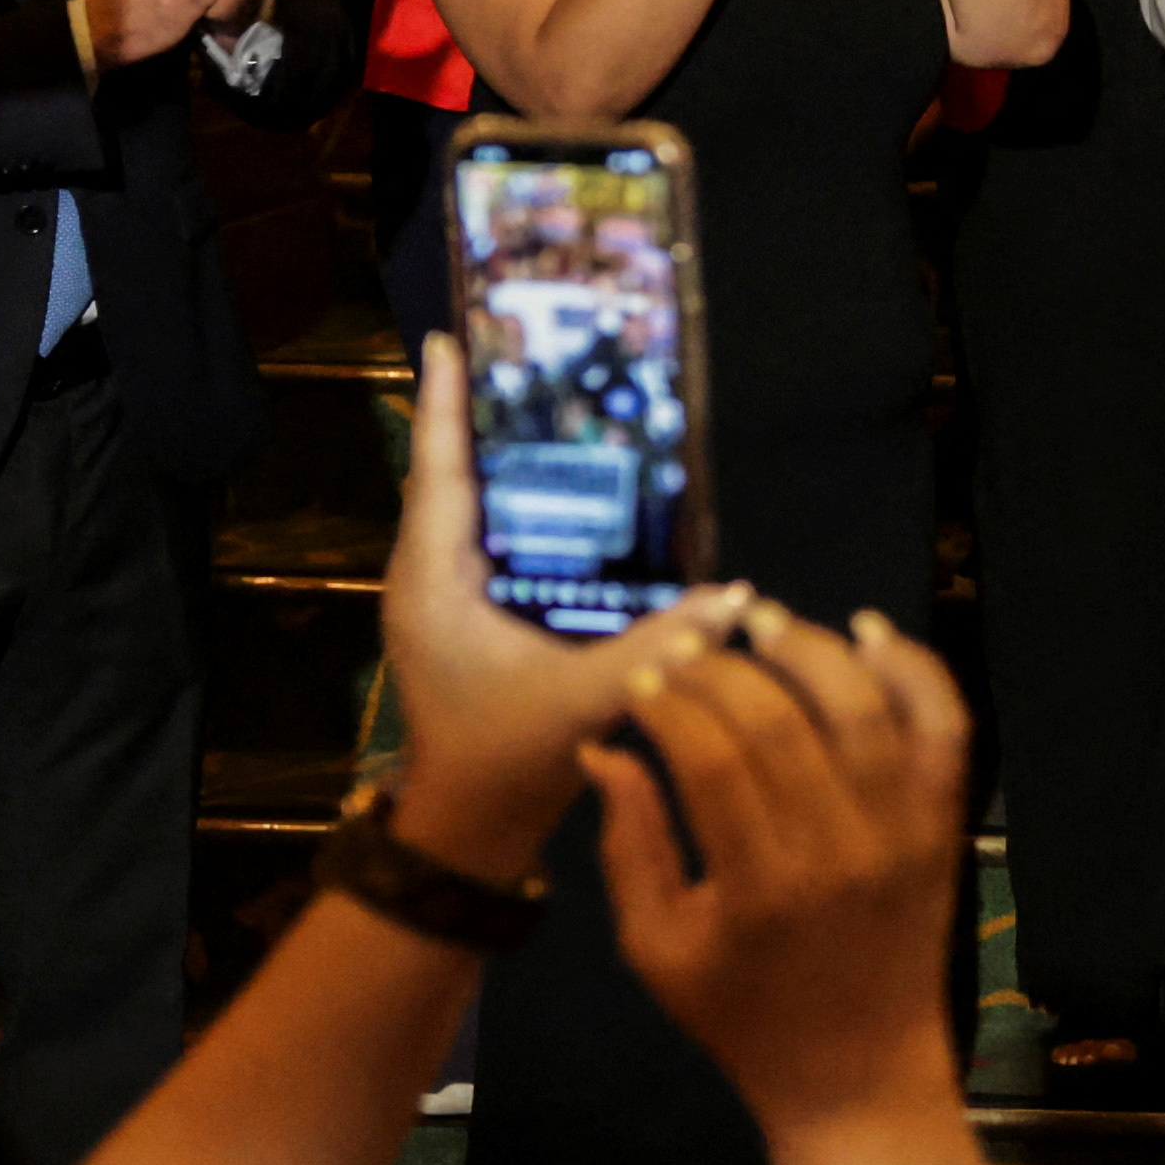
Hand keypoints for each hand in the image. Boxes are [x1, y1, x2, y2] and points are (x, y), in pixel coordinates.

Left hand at [374, 334, 749, 878]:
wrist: (471, 826)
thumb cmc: (510, 759)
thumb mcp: (587, 700)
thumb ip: (661, 648)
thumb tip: (736, 597)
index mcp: (436, 583)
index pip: (440, 475)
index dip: (446, 406)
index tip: (447, 338)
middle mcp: (428, 577)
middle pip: (449, 474)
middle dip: (477, 409)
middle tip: (520, 343)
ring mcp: (443, 595)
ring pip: (464, 502)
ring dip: (496, 449)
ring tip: (541, 390)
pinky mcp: (465, 611)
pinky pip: (484, 532)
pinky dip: (514, 495)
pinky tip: (561, 476)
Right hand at [594, 596, 981, 1128]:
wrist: (858, 1073)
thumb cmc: (742, 1016)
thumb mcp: (657, 948)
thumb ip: (630, 845)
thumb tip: (604, 747)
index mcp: (758, 890)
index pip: (712, 757)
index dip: (673, 701)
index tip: (645, 678)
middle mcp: (839, 852)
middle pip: (782, 721)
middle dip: (726, 668)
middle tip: (690, 648)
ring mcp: (904, 835)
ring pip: (865, 707)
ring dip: (813, 648)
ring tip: (763, 623)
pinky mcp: (946, 827)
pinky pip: (944, 728)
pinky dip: (915, 669)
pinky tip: (868, 632)